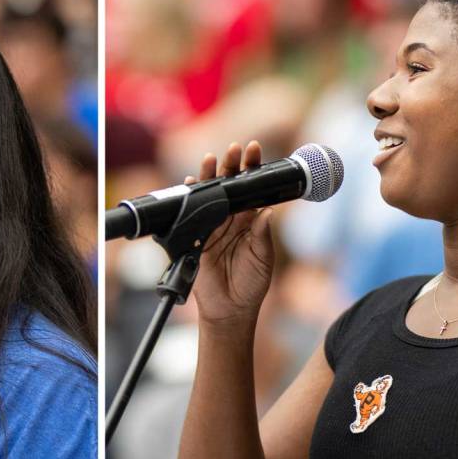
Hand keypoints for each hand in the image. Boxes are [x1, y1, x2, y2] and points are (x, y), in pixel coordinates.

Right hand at [188, 141, 277, 329]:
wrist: (230, 309)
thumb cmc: (251, 284)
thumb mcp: (263, 259)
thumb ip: (263, 235)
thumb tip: (267, 211)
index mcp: (250, 221)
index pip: (251, 190)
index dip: (252, 170)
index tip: (254, 151)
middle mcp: (231, 220)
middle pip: (230, 187)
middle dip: (231, 167)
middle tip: (234, 149)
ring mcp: (212, 227)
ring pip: (210, 196)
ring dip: (209, 177)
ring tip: (212, 159)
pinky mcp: (195, 238)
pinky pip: (191, 215)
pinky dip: (190, 199)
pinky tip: (191, 183)